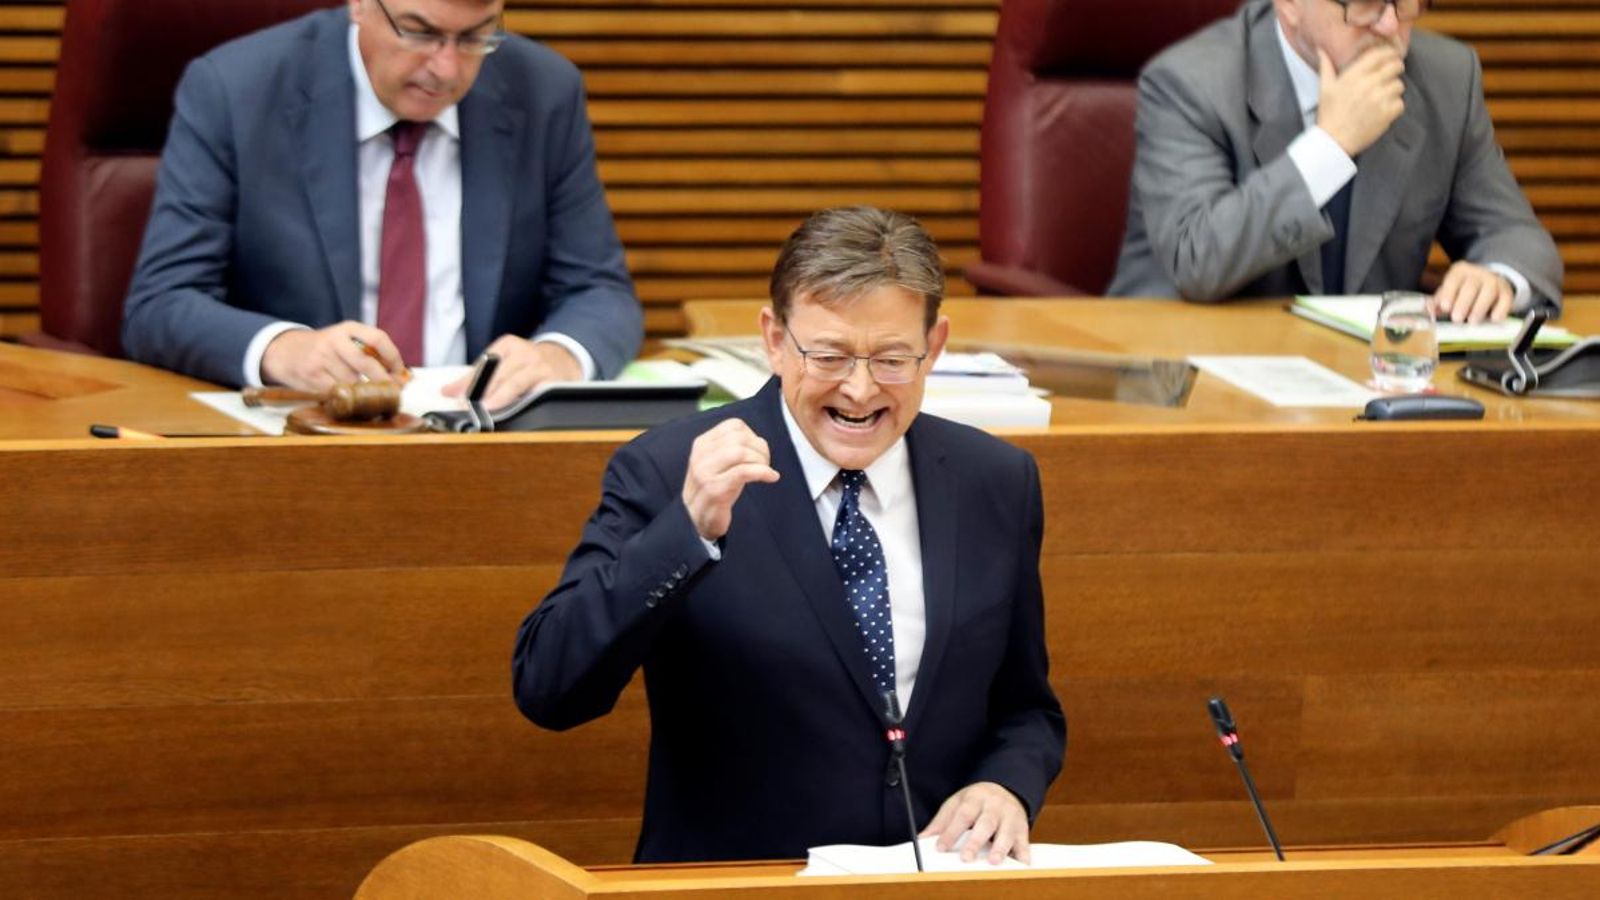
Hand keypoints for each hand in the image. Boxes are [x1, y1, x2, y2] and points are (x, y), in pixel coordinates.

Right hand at [260, 321, 403, 391]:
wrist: (284, 351)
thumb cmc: (325, 349)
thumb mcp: (345, 340)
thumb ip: (370, 352)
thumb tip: (402, 377)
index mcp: (348, 328)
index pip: (378, 338)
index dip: (394, 357)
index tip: (400, 373)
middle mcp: (334, 340)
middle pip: (366, 363)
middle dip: (383, 380)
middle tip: (392, 391)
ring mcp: (321, 358)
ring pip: (351, 382)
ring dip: (364, 393)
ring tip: (370, 397)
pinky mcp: (312, 375)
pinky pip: (336, 392)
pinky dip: (347, 399)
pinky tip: (351, 400)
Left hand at [442, 336, 582, 409]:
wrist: (565, 360)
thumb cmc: (528, 364)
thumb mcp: (505, 361)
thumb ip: (477, 376)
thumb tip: (448, 391)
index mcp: (507, 345)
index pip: (483, 364)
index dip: (467, 381)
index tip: (452, 394)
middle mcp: (524, 353)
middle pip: (498, 372)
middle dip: (480, 390)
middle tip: (466, 404)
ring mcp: (539, 367)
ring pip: (516, 382)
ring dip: (500, 396)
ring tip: (487, 407)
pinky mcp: (552, 381)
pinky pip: (535, 394)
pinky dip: (523, 403)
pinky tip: (515, 410)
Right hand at [681, 418, 778, 541]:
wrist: (695, 519)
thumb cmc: (714, 489)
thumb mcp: (718, 463)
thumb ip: (731, 448)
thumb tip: (760, 442)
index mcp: (702, 444)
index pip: (733, 425)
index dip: (753, 436)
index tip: (758, 450)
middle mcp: (701, 456)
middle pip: (740, 438)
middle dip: (760, 449)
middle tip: (766, 463)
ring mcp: (706, 473)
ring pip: (741, 452)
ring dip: (761, 460)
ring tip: (767, 471)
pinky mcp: (715, 490)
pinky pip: (744, 472)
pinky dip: (763, 472)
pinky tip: (771, 477)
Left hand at [921, 781, 1031, 864]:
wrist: (1006, 789)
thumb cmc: (977, 801)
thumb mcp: (957, 803)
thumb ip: (942, 821)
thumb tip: (922, 838)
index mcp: (975, 798)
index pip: (962, 815)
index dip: (951, 832)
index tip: (941, 848)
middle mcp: (994, 806)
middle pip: (985, 823)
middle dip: (976, 842)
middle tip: (966, 859)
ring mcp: (1010, 817)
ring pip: (1006, 832)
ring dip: (1001, 848)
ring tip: (993, 862)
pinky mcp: (1022, 829)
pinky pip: (1024, 842)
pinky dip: (1023, 854)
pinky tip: (1020, 864)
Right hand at [1317, 45, 1405, 156]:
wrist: (1333, 141)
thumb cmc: (1329, 114)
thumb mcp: (1325, 88)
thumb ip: (1326, 66)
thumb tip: (1321, 50)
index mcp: (1354, 75)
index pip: (1380, 54)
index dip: (1388, 53)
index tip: (1390, 56)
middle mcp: (1368, 84)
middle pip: (1395, 66)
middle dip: (1395, 68)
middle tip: (1390, 75)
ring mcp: (1379, 99)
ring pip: (1399, 85)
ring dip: (1394, 89)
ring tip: (1383, 96)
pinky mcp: (1386, 114)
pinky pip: (1400, 103)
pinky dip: (1394, 107)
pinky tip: (1383, 110)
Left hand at [1433, 261, 1514, 323]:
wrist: (1489, 282)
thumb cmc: (1462, 290)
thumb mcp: (1449, 292)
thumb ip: (1438, 301)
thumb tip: (1429, 310)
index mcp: (1460, 271)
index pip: (1454, 279)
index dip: (1449, 292)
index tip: (1445, 307)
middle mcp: (1478, 273)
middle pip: (1471, 286)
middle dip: (1463, 303)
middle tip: (1457, 318)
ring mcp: (1494, 281)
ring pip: (1489, 292)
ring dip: (1480, 308)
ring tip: (1472, 321)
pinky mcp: (1507, 291)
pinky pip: (1506, 299)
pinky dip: (1501, 309)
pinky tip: (1494, 319)